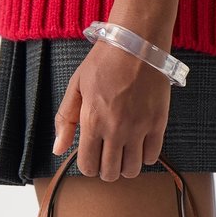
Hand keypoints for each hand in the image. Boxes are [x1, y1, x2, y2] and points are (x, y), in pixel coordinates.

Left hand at [52, 39, 171, 180]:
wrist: (138, 42)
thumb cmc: (104, 62)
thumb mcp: (76, 87)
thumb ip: (65, 120)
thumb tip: (58, 150)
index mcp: (92, 121)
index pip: (88, 166)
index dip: (88, 167)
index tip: (91, 157)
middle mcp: (115, 129)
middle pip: (110, 173)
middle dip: (105, 170)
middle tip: (107, 156)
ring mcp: (139, 128)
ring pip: (132, 170)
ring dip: (125, 167)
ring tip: (124, 153)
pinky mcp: (158, 123)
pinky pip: (152, 157)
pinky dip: (145, 157)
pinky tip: (140, 144)